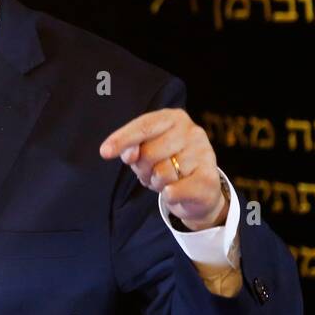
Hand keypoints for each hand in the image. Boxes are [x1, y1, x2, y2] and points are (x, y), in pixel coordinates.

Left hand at [99, 108, 227, 229]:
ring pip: (162, 174)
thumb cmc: (166, 164)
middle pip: (148, 153)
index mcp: (173, 118)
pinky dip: (169, 196)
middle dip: (142, 168)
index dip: (122, 139)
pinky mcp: (210, 178)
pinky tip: (177, 191)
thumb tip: (129, 154)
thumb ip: (131, 148)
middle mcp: (192, 131)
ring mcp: (204, 153)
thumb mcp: (144, 152)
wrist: (199, 190)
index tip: (104, 152)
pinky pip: (173, 191)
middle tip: (151, 172)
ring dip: (157, 182)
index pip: (143, 126)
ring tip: (167, 180)